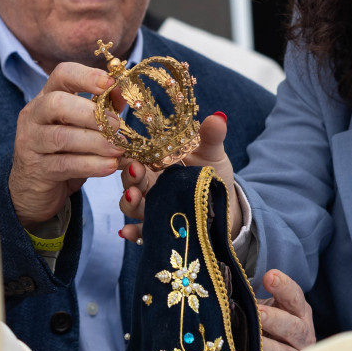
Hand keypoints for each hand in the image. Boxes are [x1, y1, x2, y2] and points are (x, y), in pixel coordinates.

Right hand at [9, 63, 126, 225]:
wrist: (35, 187)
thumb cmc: (64, 151)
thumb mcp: (82, 127)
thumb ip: (103, 109)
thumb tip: (124, 93)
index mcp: (47, 97)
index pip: (62, 74)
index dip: (87, 75)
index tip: (110, 84)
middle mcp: (34, 115)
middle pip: (57, 103)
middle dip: (91, 113)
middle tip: (117, 125)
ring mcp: (30, 142)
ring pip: (61, 137)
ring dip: (95, 142)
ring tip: (119, 149)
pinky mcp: (36, 169)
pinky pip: (64, 164)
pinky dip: (91, 165)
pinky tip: (110, 166)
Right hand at [118, 112, 235, 243]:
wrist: (224, 204)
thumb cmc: (212, 173)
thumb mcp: (212, 153)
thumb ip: (211, 137)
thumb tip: (217, 117)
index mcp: (158, 163)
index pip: (136, 156)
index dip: (129, 152)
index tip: (130, 149)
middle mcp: (150, 184)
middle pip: (130, 180)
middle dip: (130, 176)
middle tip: (136, 170)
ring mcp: (153, 207)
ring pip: (132, 205)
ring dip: (129, 201)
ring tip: (134, 196)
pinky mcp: (158, 227)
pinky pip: (141, 232)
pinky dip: (132, 232)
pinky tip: (127, 232)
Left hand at [258, 270, 315, 350]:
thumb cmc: (264, 331)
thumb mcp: (262, 311)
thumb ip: (250, 301)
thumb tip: (224, 288)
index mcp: (297, 314)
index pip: (294, 297)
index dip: (284, 287)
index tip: (270, 277)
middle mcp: (302, 337)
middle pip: (294, 328)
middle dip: (276, 320)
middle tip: (258, 313)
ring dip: (270, 349)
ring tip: (254, 343)